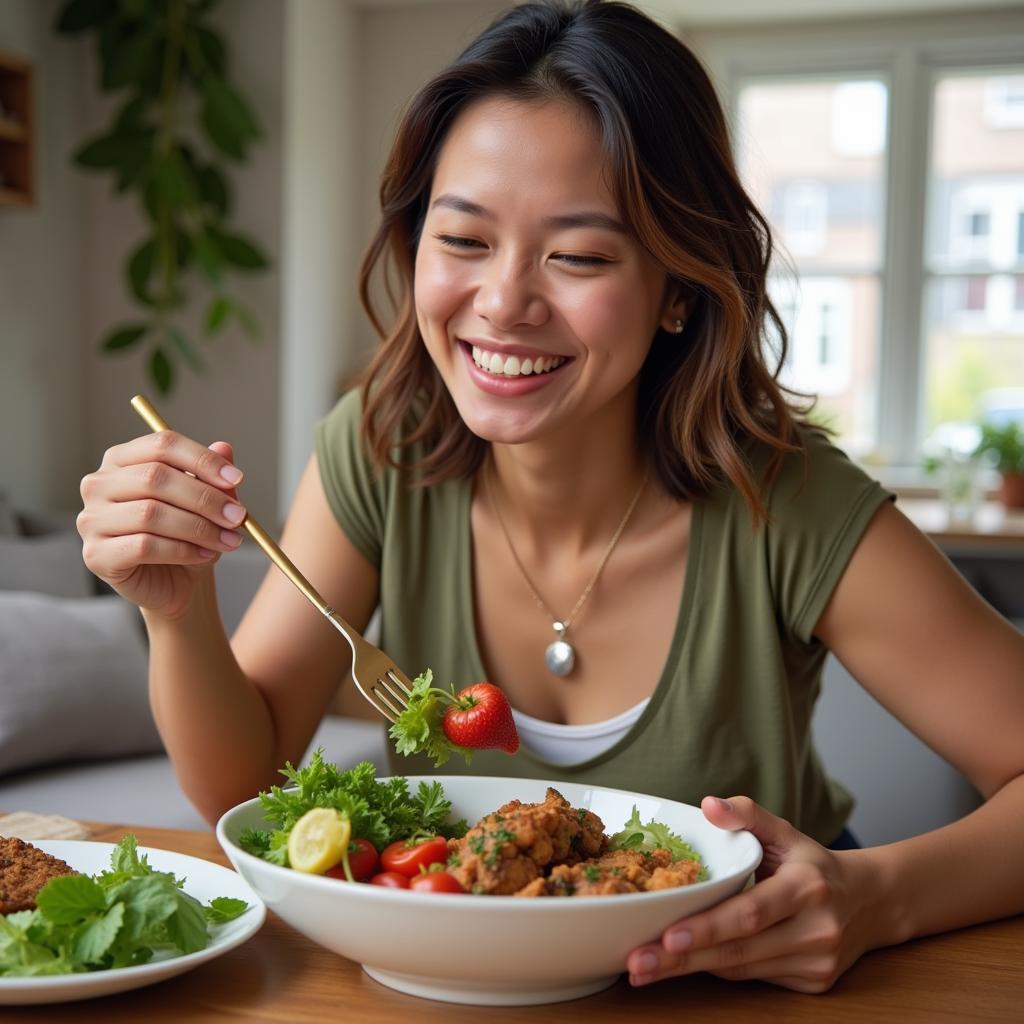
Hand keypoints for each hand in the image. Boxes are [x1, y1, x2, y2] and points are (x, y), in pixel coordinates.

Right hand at [78, 432, 245, 618]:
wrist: (176, 582)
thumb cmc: (187, 535)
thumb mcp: (206, 504)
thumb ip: (212, 477)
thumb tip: (224, 448)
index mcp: (122, 459)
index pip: (162, 444)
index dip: (202, 459)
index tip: (237, 479)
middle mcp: (98, 484)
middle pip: (155, 478)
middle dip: (205, 498)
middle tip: (238, 516)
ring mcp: (91, 520)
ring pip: (150, 514)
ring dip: (199, 528)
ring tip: (228, 540)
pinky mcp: (96, 555)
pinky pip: (144, 546)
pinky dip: (183, 550)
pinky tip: (205, 555)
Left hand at [626, 796, 878, 992]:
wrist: (871, 901)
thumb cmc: (813, 863)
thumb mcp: (785, 830)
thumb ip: (747, 814)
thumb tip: (708, 804)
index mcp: (807, 888)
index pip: (750, 913)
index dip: (707, 928)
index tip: (666, 936)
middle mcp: (815, 930)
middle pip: (739, 950)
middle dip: (683, 960)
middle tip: (637, 962)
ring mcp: (816, 962)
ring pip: (742, 969)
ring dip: (691, 969)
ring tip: (645, 967)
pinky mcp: (813, 983)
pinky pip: (754, 977)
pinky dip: (719, 969)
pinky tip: (687, 961)